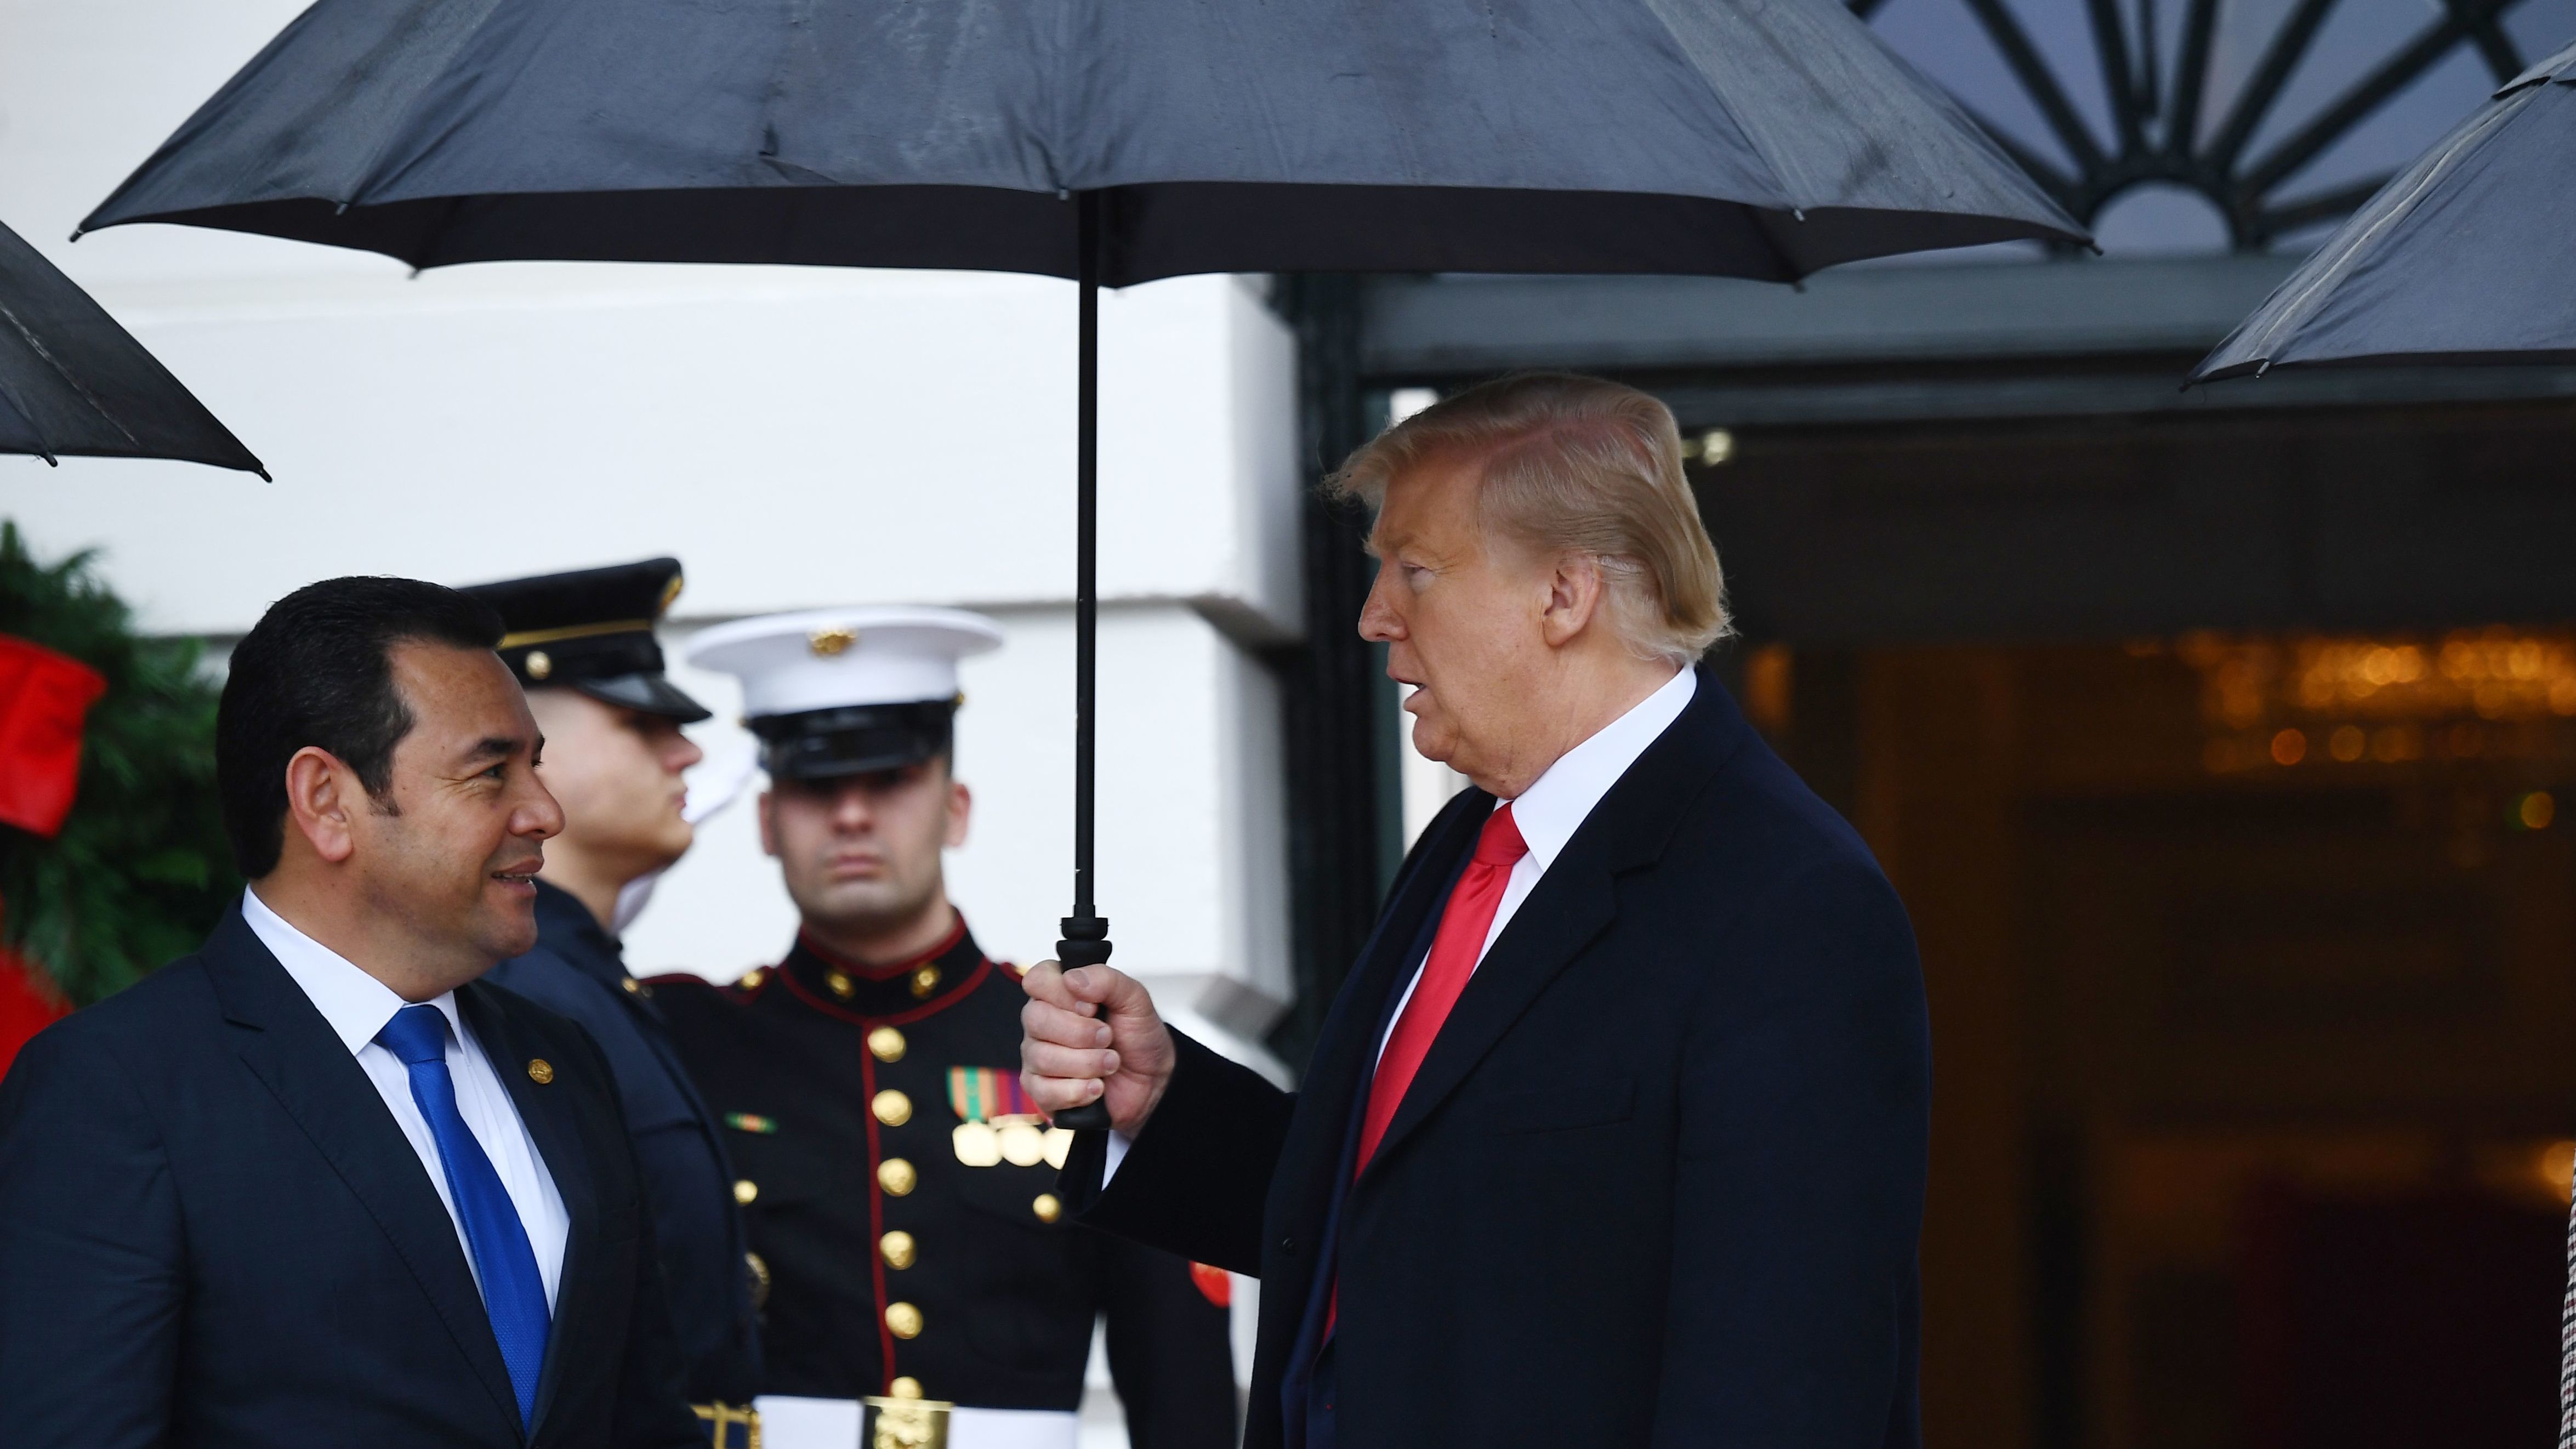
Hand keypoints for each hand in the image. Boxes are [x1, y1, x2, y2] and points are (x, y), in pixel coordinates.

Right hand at [1019, 961, 1173, 1136]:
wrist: (1152, 1078)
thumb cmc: (1137, 1035)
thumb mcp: (1134, 999)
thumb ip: (1107, 980)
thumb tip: (1071, 979)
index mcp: (1058, 993)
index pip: (1036, 980)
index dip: (1062, 994)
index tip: (1092, 1008)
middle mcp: (1041, 1023)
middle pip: (1035, 1019)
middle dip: (1081, 1033)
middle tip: (1108, 1037)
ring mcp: (1037, 1057)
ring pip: (1042, 1058)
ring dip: (1087, 1063)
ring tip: (1111, 1063)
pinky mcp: (1041, 1090)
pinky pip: (1044, 1091)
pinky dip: (1078, 1091)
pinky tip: (1097, 1087)